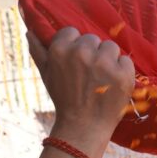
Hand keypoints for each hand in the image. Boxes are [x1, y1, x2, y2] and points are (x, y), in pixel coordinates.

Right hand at [28, 27, 133, 157]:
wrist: (84, 126)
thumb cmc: (63, 99)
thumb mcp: (46, 74)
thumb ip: (38, 51)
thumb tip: (29, 31)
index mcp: (61, 50)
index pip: (72, 32)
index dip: (75, 46)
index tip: (76, 62)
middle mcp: (82, 53)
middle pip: (93, 39)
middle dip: (92, 53)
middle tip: (89, 73)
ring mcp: (104, 63)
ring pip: (111, 47)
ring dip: (109, 60)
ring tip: (102, 78)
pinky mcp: (123, 73)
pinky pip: (126, 60)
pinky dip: (122, 71)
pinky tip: (114, 84)